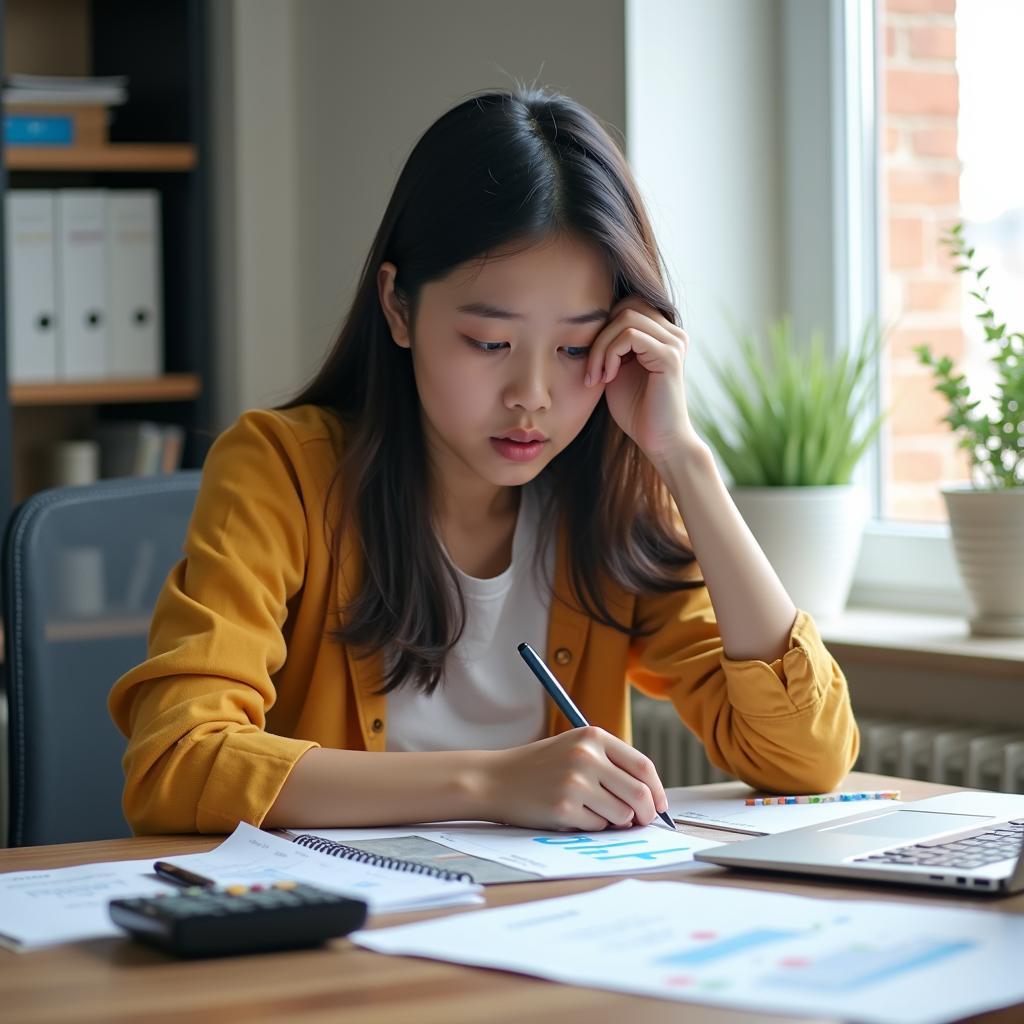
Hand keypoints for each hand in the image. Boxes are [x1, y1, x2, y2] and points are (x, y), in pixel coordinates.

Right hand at [481, 726, 668, 830]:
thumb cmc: (540, 767)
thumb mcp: (575, 749)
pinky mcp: (564, 807)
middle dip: (646, 814)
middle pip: (639, 794)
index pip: (642, 766)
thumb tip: (651, 799)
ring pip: (621, 815)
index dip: (657, 790)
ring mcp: (575, 782)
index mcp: (593, 736)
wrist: (496, 778)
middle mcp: (586, 756)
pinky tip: (571, 814)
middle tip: (641, 822)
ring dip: (614, 820)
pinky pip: (597, 826)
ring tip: (592, 811)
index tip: (660, 806)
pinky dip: (591, 826)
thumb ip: (610, 764)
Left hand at [585, 296, 695, 462]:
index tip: (592, 364)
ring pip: (625, 317)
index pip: (627, 306)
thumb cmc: (636, 410)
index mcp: (662, 334)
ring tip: (597, 376)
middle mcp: (673, 333)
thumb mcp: (616, 371)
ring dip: (601, 347)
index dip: (602, 328)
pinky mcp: (669, 355)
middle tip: (592, 369)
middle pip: (626, 305)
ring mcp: (674, 342)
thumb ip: (610, 346)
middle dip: (599, 334)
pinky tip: (608, 378)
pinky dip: (610, 354)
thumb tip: (587, 323)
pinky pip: (630, 336)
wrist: (659, 441)